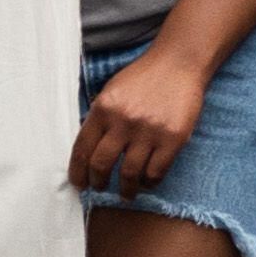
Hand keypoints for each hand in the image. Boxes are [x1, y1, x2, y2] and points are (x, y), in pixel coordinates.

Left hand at [69, 45, 209, 195]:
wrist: (178, 63)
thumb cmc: (143, 78)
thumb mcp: (111, 92)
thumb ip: (99, 118)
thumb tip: (87, 151)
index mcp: (103, 109)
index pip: (82, 149)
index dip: (78, 172)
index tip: (79, 183)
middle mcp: (123, 121)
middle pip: (102, 165)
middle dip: (98, 183)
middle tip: (99, 189)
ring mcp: (149, 131)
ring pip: (130, 174)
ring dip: (126, 189)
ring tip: (126, 193)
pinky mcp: (173, 138)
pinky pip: (156, 171)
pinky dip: (150, 182)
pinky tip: (147, 182)